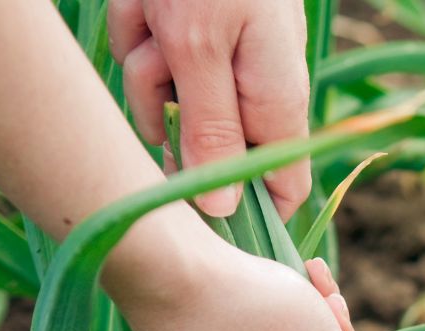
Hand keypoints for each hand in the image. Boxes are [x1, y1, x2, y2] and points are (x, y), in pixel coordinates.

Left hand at [109, 0, 311, 219]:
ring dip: (145, 62)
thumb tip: (223, 210)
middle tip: (159, 68)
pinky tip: (149, 2)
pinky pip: (155, 56)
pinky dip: (140, 26)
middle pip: (207, 145)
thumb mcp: (199, 49)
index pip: (284, 190)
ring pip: (169, 97)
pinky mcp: (201, 34)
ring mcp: (231, 63)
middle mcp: (258, 91)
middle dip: (168, 115)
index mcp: (277, 104)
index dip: (248, 213)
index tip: (195, 215)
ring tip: (153, 13)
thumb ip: (211, 130)